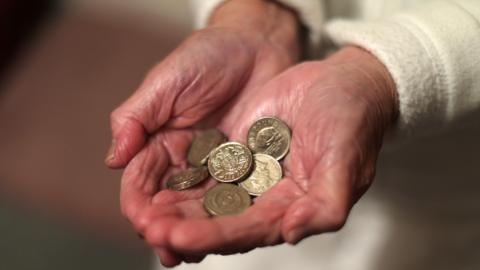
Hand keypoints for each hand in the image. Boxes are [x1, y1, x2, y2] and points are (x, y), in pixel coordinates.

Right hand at [105, 0, 298, 265]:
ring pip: (200, 208)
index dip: (140, 205)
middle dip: (166, 227)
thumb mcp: (164, 82)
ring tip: (191, 252)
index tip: (145, 221)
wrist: (256, 46)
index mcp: (158, 143)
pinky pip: (235, 197)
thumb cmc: (206, 56)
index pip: (141, 183)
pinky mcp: (246, 169)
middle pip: (170, 204)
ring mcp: (215, 169)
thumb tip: (111, 160)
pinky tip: (227, 235)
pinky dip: (227, 218)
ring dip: (195, 232)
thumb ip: (136, 119)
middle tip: (169, 247)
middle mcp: (184, 162)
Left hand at [131, 46, 397, 265]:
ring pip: (205, 197)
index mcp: (291, 209)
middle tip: (149, 229)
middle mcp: (266, 199)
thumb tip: (293, 234)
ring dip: (175, 206)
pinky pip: (204, 166)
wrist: (343, 83)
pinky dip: (180, 175)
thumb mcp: (346, 162)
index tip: (180, 237)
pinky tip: (154, 180)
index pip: (247, 230)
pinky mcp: (236, 151)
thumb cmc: (352, 122)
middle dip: (183, 227)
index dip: (214, 236)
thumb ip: (325, 204)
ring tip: (141, 212)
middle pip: (219, 220)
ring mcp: (249, 174)